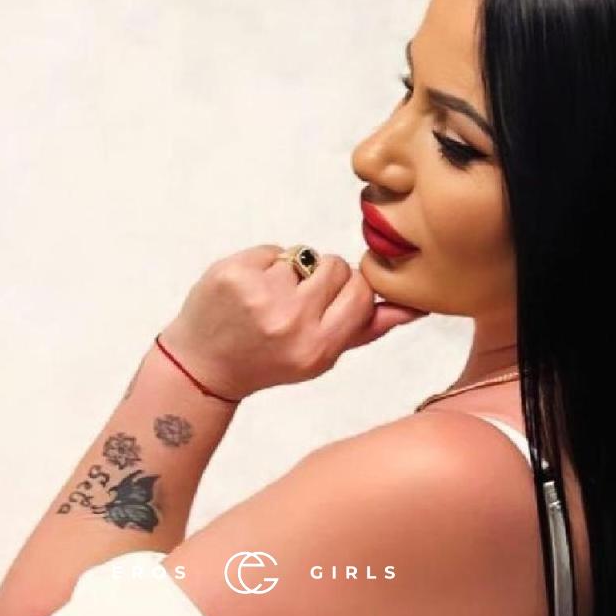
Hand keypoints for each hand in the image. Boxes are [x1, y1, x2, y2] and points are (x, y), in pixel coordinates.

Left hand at [159, 244, 428, 401]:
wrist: (203, 366)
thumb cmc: (267, 361)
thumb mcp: (319, 357)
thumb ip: (366, 330)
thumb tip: (412, 307)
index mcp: (316, 347)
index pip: (360, 292)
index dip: (349, 290)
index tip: (331, 301)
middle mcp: (290, 321)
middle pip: (335, 265)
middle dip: (321, 277)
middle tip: (295, 302)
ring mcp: (259, 295)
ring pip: (303, 255)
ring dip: (291, 271)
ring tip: (269, 299)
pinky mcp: (234, 272)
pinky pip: (272, 249)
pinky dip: (264, 264)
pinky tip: (249, 290)